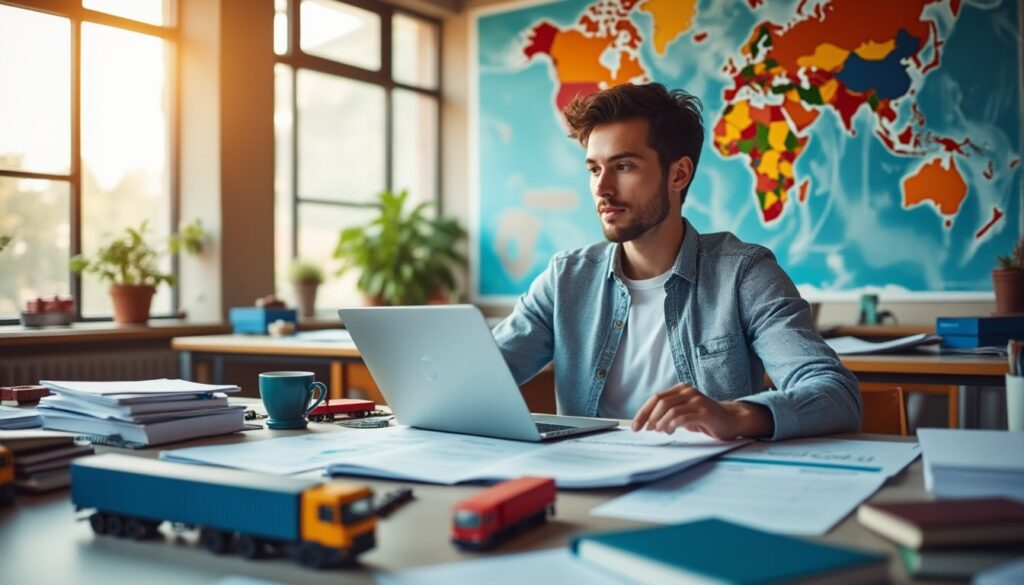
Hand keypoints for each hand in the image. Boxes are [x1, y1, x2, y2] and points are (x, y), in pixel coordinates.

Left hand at [630, 383, 773, 439]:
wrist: (732, 420)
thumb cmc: (706, 418)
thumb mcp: (684, 413)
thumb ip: (668, 414)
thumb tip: (648, 423)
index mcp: (680, 389)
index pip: (656, 398)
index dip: (643, 412)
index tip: (635, 426)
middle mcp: (687, 392)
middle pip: (660, 402)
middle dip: (648, 418)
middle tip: (644, 430)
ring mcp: (696, 400)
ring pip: (670, 409)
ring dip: (660, 422)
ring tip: (659, 431)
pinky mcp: (704, 412)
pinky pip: (682, 417)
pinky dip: (672, 425)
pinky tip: (670, 431)